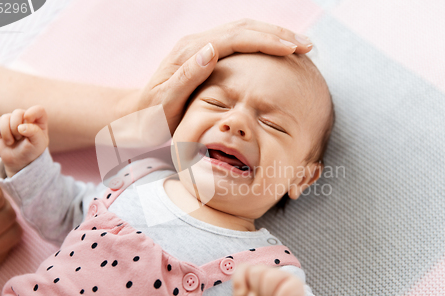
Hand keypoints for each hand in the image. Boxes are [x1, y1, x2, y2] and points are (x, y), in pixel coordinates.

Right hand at [0, 105, 48, 177]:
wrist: (19, 160)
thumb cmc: (32, 151)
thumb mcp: (38, 144)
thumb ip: (34, 133)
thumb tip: (21, 127)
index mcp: (39, 121)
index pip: (38, 110)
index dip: (32, 113)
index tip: (28, 121)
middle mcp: (26, 117)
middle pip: (18, 112)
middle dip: (16, 128)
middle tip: (19, 138)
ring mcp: (13, 120)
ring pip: (5, 117)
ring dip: (6, 133)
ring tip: (12, 141)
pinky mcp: (1, 124)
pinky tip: (1, 138)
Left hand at [116, 18, 312, 134]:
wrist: (136, 116)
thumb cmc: (152, 117)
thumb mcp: (165, 102)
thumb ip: (187, 77)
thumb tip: (212, 50)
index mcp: (190, 53)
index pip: (235, 38)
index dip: (266, 41)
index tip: (293, 49)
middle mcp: (197, 44)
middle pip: (244, 28)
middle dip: (278, 34)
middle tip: (307, 45)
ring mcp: (201, 48)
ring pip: (244, 31)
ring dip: (273, 35)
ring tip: (300, 45)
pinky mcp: (205, 56)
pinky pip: (239, 42)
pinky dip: (262, 43)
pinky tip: (277, 52)